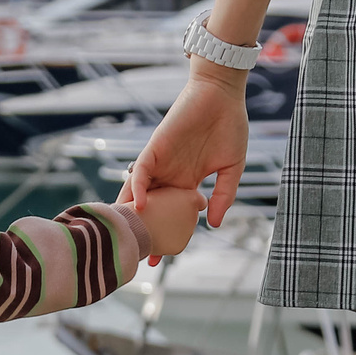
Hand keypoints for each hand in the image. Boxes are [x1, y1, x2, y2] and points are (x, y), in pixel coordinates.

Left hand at [120, 59, 250, 251]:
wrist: (221, 95)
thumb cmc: (229, 126)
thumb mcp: (231, 169)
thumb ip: (223, 195)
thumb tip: (213, 224)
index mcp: (186, 182)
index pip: (170, 215)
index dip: (164, 235)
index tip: (159, 259)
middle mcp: (169, 176)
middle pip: (149, 209)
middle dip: (142, 231)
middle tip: (134, 257)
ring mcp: (160, 163)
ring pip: (137, 192)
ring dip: (130, 214)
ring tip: (125, 238)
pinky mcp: (155, 148)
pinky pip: (140, 171)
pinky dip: (136, 188)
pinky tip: (137, 206)